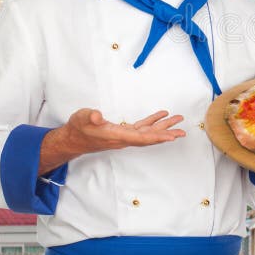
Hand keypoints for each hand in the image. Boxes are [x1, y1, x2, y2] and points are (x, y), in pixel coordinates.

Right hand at [39, 109, 184, 174]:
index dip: (158, 137)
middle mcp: (124, 138)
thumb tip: (97, 116)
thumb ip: (90, 117)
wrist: (72, 138)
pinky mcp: (123, 131)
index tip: (172, 137)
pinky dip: (152, 122)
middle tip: (183, 131)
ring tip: (177, 121)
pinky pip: (142, 128)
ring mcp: (124, 135)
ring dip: (163, 127)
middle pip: (150, 137)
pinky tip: (161, 115)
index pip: (141, 138)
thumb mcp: (82, 119)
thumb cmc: (78, 128)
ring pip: (148, 132)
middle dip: (167, 134)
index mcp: (117, 136)